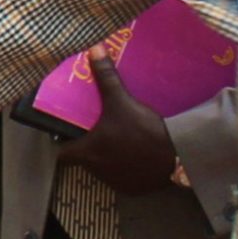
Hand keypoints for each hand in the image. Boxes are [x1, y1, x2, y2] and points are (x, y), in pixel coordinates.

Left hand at [54, 49, 177, 194]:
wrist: (175, 155)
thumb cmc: (141, 129)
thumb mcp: (121, 100)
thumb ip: (106, 76)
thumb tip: (94, 49)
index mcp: (87, 152)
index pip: (62, 155)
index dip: (64, 144)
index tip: (70, 133)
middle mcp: (97, 171)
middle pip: (85, 160)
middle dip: (90, 146)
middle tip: (100, 128)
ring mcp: (115, 183)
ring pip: (104, 169)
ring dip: (108, 156)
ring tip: (120, 138)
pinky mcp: (133, 189)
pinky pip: (124, 178)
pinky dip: (127, 167)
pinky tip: (137, 153)